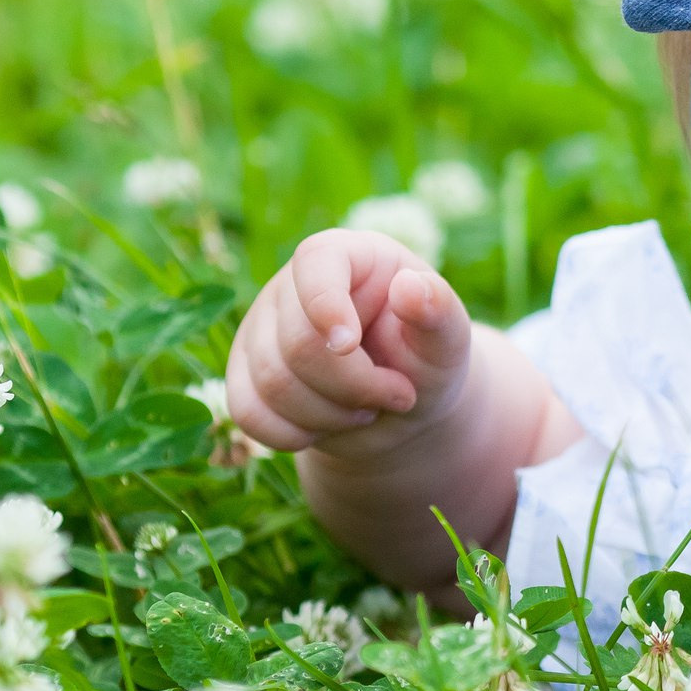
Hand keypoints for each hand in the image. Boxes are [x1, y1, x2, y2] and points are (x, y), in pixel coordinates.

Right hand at [227, 228, 472, 461]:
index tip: (351, 345)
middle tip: (398, 395)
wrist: (400, 409)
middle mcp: (293, 286)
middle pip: (297, 343)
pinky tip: (327, 427)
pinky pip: (247, 412)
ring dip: (330, 415)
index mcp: (348, 256)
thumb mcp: (447, 339)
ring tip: (368, 409)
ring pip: (272, 383)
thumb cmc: (427, 361)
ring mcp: (260, 329)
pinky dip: (293, 434)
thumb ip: (438, 311)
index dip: (326, 306)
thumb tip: (410, 286)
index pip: (315, 262)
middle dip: (354, 387)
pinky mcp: (243, 373)